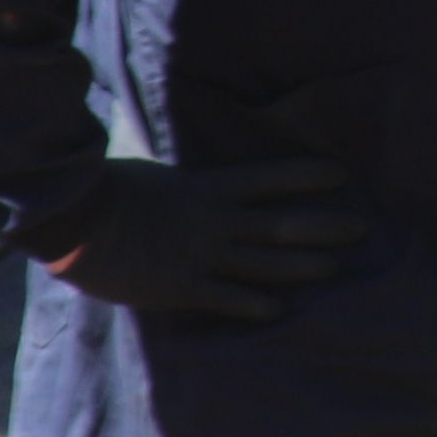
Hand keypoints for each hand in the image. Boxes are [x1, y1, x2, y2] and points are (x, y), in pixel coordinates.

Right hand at [47, 155, 366, 319]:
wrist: (74, 224)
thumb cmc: (103, 189)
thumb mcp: (141, 163)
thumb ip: (163, 156)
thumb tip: (152, 125)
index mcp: (205, 187)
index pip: (268, 178)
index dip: (305, 176)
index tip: (340, 174)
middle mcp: (214, 222)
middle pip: (282, 224)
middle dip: (324, 227)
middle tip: (362, 229)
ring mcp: (202, 257)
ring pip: (266, 264)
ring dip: (303, 267)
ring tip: (334, 268)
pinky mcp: (182, 288)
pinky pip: (228, 299)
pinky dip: (255, 305)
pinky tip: (278, 311)